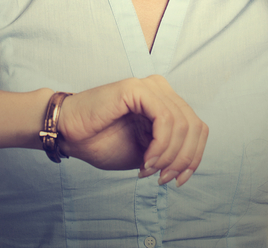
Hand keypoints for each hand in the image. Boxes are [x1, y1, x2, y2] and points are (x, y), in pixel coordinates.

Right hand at [57, 75, 207, 186]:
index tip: (178, 181)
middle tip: (162, 179)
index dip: (194, 158)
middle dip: (182, 160)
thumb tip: (190, 163)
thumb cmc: (101, 141)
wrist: (69, 134)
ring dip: (168, 156)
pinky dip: (160, 144)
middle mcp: (162, 90)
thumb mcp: (146, 152)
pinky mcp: (136, 88)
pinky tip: (146, 159)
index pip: (198, 129)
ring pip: (182, 125)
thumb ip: (169, 151)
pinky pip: (164, 118)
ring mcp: (150, 86)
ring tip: (149, 170)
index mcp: (166, 103)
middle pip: (194, 127)